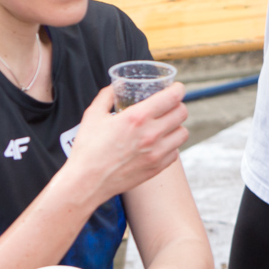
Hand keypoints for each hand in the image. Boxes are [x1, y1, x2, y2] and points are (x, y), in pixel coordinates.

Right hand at [63, 85, 188, 205]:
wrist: (86, 182)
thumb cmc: (88, 149)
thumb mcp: (93, 116)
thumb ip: (106, 96)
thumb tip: (116, 86)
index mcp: (137, 117)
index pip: (172, 97)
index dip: (178, 89)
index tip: (176, 88)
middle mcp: (151, 134)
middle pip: (182, 113)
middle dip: (177, 106)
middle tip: (169, 106)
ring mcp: (157, 152)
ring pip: (183, 133)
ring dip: (176, 126)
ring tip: (166, 126)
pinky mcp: (157, 167)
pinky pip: (175, 152)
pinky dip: (171, 146)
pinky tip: (160, 144)